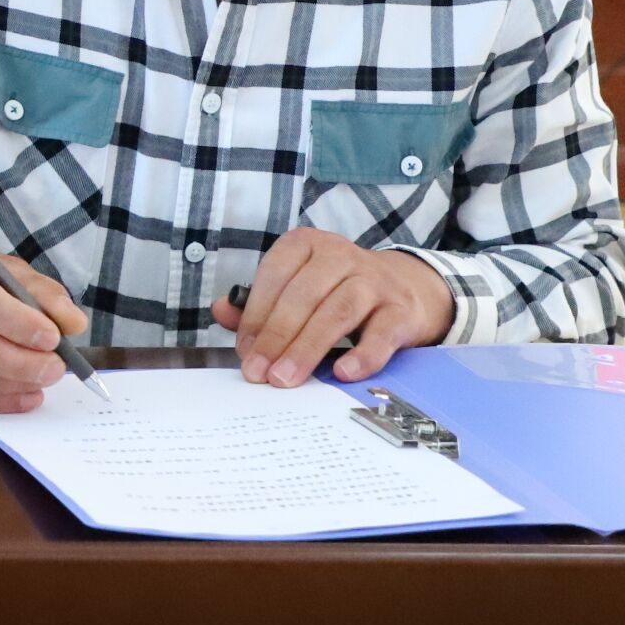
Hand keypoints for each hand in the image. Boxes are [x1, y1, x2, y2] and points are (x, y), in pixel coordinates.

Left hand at [214, 230, 453, 388]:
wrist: (403, 288)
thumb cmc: (335, 291)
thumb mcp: (297, 288)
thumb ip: (257, 302)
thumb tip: (221, 311)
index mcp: (306, 245)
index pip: (275, 275)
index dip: (255, 315)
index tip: (245, 352)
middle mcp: (340, 255)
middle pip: (304, 295)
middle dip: (277, 337)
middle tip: (259, 373)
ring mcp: (374, 280)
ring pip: (338, 311)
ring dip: (308, 348)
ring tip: (286, 379)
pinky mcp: (401, 310)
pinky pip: (382, 333)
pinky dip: (363, 355)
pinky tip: (342, 373)